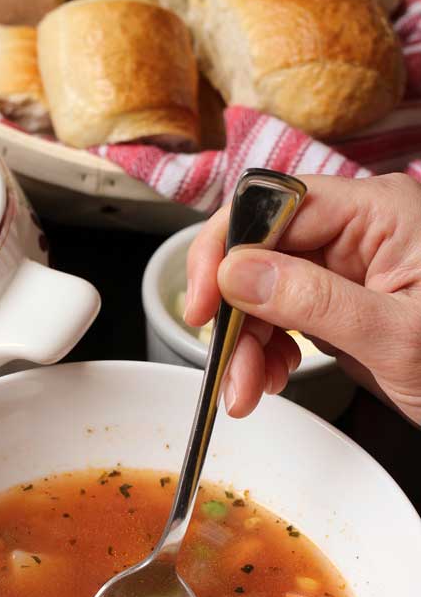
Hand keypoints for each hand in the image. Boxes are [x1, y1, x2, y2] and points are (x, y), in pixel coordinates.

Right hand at [184, 173, 420, 423]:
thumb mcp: (393, 336)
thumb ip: (312, 300)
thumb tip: (235, 272)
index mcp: (377, 211)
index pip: (272, 205)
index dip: (225, 251)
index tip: (202, 305)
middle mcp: (358, 229)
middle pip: (261, 251)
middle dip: (235, 314)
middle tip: (225, 371)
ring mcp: (348, 266)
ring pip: (265, 288)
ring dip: (246, 343)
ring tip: (247, 391)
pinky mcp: (342, 301)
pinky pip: (284, 313)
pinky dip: (267, 349)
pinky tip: (270, 378)